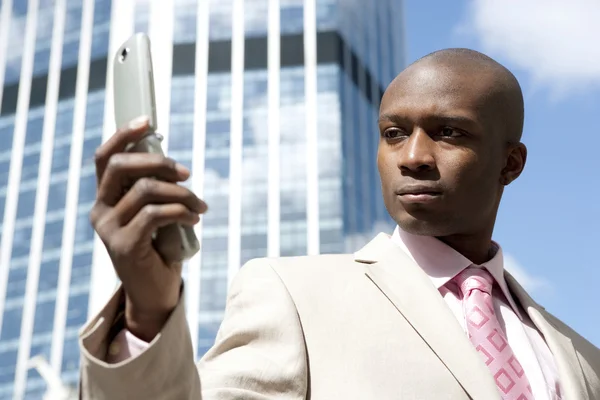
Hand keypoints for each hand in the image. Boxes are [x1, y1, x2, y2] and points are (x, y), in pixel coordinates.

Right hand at [89, 116, 207, 340]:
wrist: (156, 293)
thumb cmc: (160, 249)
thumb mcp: (156, 214)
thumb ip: (155, 191)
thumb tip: (173, 164)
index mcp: (105, 199)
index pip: (104, 159)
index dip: (123, 135)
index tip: (149, 122)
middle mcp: (100, 211)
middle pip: (121, 167)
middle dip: (159, 162)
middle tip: (187, 173)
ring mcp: (109, 230)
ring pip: (146, 190)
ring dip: (182, 193)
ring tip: (201, 205)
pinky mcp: (124, 246)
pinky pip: (156, 214)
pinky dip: (182, 211)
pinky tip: (196, 218)